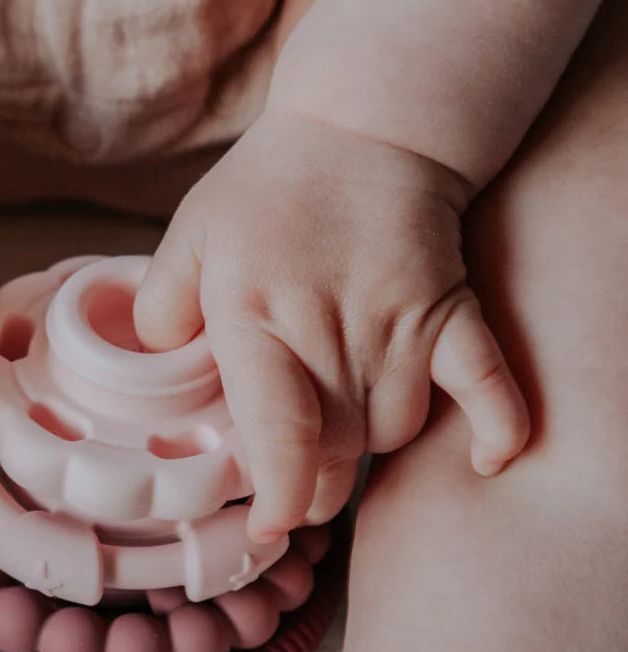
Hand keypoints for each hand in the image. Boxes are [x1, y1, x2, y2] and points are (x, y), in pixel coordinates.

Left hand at [134, 108, 529, 539]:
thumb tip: (154, 368)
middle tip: (295, 486)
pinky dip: (496, 426)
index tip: (271, 527)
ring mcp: (399, 325)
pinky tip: (490, 460)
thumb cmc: (267, 190)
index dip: (279, 495)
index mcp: (256, 318)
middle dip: (313, 488)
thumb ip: (160, 308)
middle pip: (334, 453)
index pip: (278, 433)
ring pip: (391, 433)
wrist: (362, 124)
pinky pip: (487, 384)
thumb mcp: (189, 236)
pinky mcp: (450, 313)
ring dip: (366, 450)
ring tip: (341, 434)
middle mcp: (330, 333)